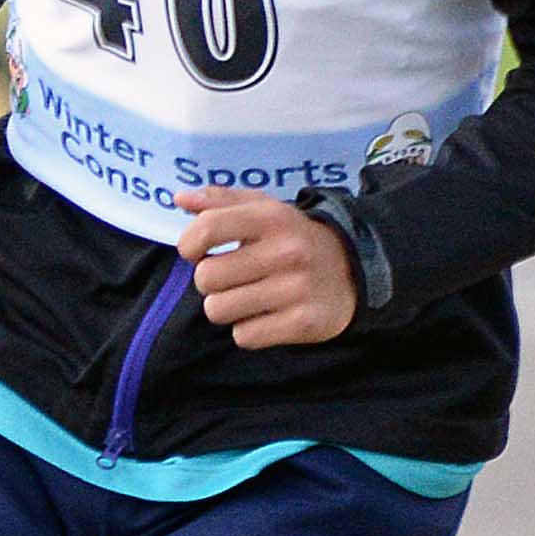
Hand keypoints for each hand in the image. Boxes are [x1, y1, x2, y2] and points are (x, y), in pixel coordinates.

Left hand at [176, 186, 357, 347]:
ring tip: (250, 296)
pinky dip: (249, 330)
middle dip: (210, 282)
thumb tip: (180, 199)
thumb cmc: (292, 238)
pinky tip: (268, 315)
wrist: (354, 269)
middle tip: (234, 277)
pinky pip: (244, 336)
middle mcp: (286, 251)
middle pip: (205, 278)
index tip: (198, 252)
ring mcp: (297, 288)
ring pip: (219, 310)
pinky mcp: (303, 322)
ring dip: (227, 307)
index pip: (206, 229)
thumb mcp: (264, 210)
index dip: (189, 245)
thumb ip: (220, 201)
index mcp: (272, 218)